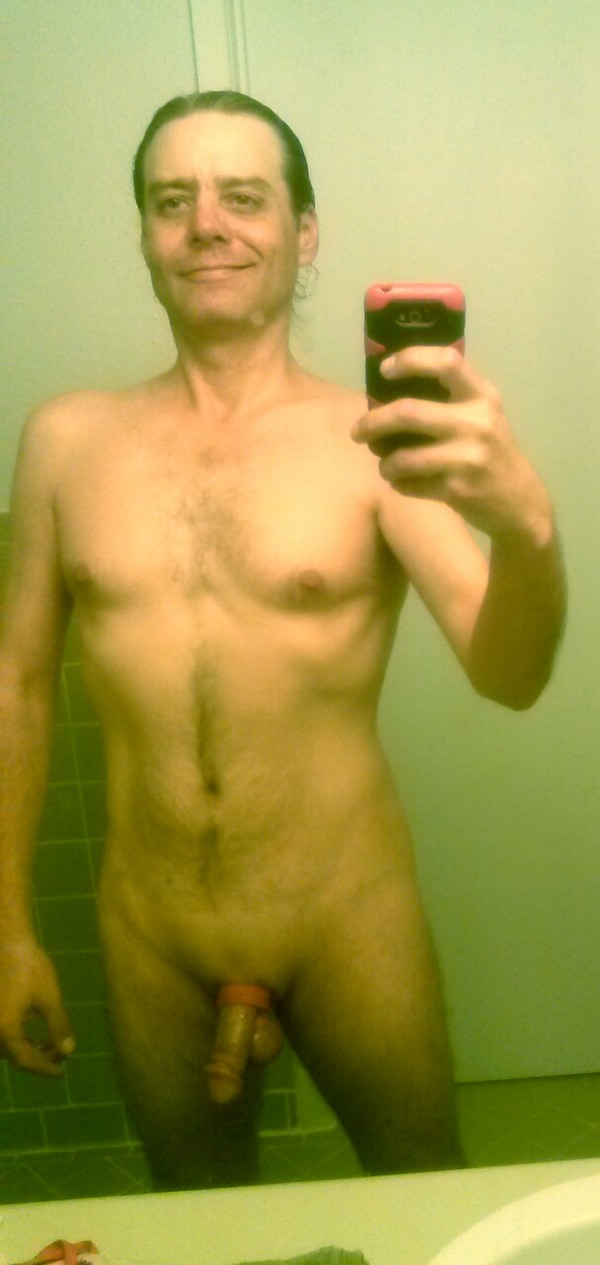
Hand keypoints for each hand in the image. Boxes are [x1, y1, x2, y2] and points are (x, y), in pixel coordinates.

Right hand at [0, 937, 74, 1075]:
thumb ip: (58, 1026)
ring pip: (8, 1047)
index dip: (44, 1068)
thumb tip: (69, 1051)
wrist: (9, 943)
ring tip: (50, 1045)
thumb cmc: (31, 968)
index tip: (61, 1072)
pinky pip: (5, 1035)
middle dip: (38, 1059)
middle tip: (61, 1055)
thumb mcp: (49, 998)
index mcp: (6, 1029)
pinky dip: (19, 1039)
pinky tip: (35, 1034)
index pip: (26, 1060)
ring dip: (28, 1050)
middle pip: (15, 1056)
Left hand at [353, 346, 552, 541]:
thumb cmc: (491, 452)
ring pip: (403, 458)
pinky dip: (400, 484)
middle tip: (358, 431)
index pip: (447, 362)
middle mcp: (478, 422)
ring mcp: (468, 458)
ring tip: (385, 465)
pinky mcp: (458, 490)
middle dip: (374, 422)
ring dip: (385, 464)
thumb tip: (387, 390)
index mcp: (482, 396)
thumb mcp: (482, 415)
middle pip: (409, 413)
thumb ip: (449, 398)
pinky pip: (411, 485)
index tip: (385, 369)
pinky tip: (404, 483)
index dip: (410, 360)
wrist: (520, 502)